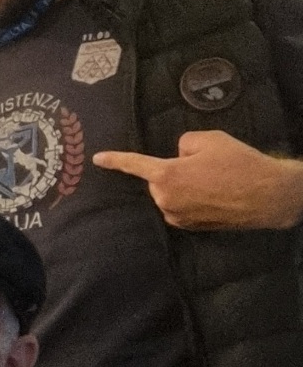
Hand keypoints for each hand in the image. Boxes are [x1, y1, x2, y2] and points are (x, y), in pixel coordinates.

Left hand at [94, 131, 302, 230]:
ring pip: (171, 193)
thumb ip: (184, 143)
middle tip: (206, 168)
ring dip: (184, 186)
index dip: (115, 160)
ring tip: (215, 183)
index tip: (97, 159)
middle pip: (159, 179)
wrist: (268, 196)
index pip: (134, 165)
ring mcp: (176, 216)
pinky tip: (214, 196)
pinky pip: (181, 206)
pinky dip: (192, 200)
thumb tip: (178, 155)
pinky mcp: (189, 227)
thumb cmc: (239, 164)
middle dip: (176, 171)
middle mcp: (165, 199)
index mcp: (166, 176)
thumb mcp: (210, 140)